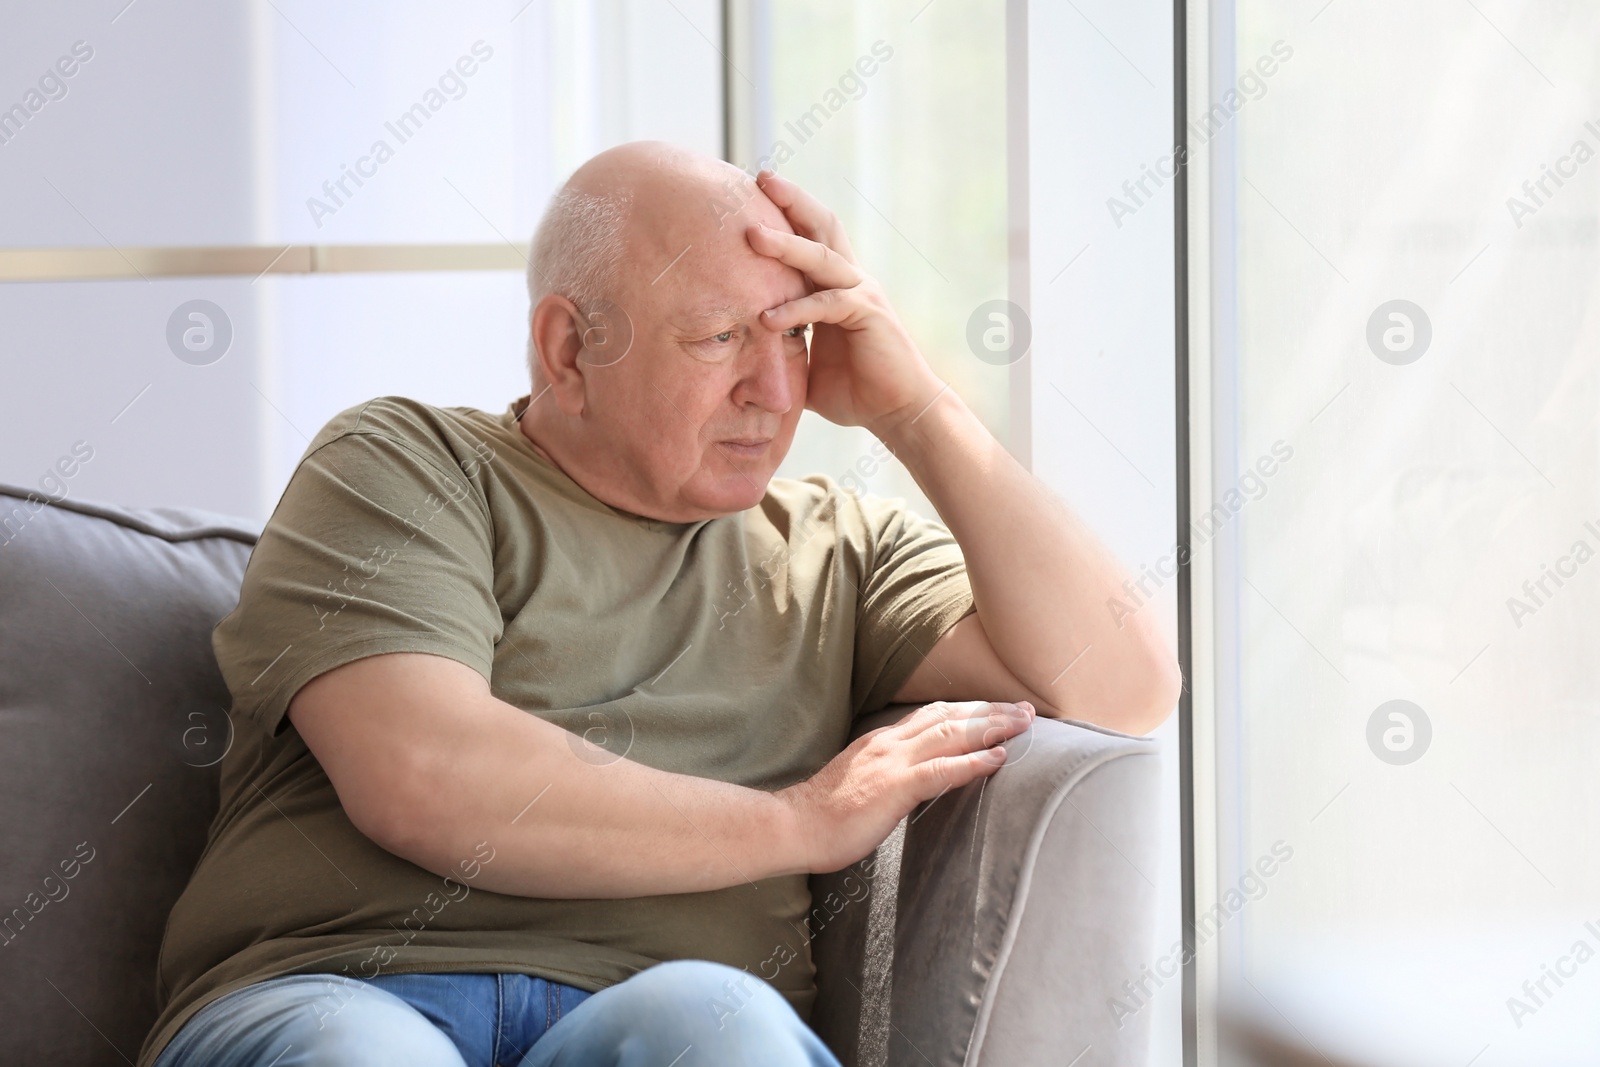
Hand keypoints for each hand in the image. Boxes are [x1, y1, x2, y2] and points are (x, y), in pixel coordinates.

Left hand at [747, 170, 945, 438]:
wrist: (898, 412)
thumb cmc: (854, 391)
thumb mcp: (804, 367)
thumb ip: (779, 353)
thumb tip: (738, 360)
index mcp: (836, 285)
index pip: (810, 236)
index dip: (787, 211)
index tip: (752, 191)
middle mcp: (851, 279)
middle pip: (821, 226)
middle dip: (792, 200)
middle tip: (760, 176)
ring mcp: (862, 294)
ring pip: (822, 258)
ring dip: (786, 245)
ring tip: (751, 235)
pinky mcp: (868, 314)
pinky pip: (827, 304)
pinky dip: (796, 310)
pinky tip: (768, 318)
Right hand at [776, 700, 1034, 873]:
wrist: (794, 825)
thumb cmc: (824, 814)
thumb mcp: (861, 782)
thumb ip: (888, 774)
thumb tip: (915, 779)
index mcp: (882, 741)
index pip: (933, 715)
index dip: (969, 710)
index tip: (998, 709)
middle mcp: (890, 743)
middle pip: (949, 716)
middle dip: (990, 711)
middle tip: (1025, 709)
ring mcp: (892, 763)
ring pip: (951, 734)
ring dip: (991, 726)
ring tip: (1022, 724)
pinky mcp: (894, 788)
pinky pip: (941, 770)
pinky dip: (973, 761)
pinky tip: (999, 757)